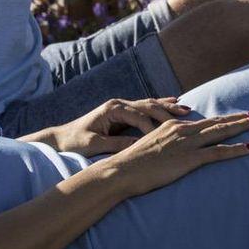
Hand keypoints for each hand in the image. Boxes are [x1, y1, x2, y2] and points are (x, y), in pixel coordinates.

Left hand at [42, 96, 194, 156]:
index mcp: (112, 110)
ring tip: (187, 109)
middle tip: (186, 118)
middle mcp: (119, 104)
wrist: (61, 138)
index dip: (153, 126)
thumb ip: (117, 144)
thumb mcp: (95, 145)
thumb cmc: (76, 142)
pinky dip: (161, 106)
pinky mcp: (124, 112)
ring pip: (150, 104)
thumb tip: (140, 145)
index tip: (165, 137)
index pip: (139, 116)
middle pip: (148, 105)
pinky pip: (146, 108)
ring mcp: (122, 106)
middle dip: (167, 112)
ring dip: (168, 106)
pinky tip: (175, 103)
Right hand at [104, 110, 248, 196]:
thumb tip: (173, 150)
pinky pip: (218, 153)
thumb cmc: (132, 165)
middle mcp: (182, 130)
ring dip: (241, 127)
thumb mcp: (151, 147)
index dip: (222, 119)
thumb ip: (165, 145)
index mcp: (173, 126)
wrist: (121, 171)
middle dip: (238, 118)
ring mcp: (186, 144)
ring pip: (220, 132)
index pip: (204, 121)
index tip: (237, 116)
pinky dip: (236, 150)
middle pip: (216, 122)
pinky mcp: (188, 159)